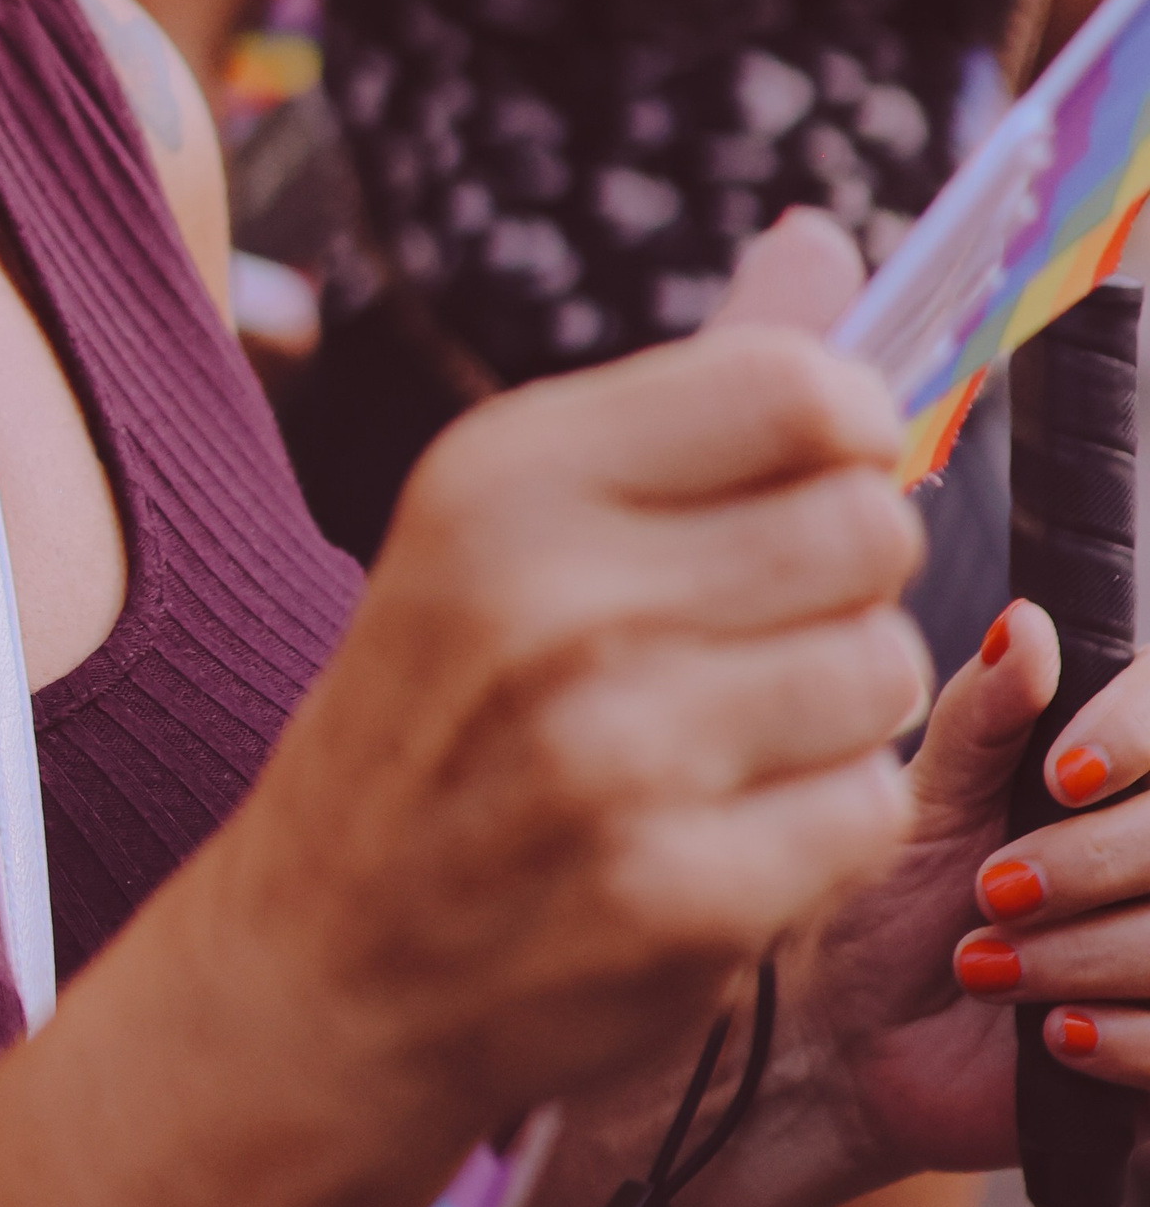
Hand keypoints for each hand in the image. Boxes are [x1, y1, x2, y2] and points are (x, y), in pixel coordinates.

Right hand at [222, 214, 927, 1147]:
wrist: (322, 964)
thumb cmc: (434, 713)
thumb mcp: (505, 519)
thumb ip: (687, 389)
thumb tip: (823, 243)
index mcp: (502, 472)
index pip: (797, 388)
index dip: (844, 428)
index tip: (806, 474)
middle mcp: (550, 598)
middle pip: (869, 525)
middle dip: (840, 578)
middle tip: (746, 627)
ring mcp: (614, 756)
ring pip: (885, 669)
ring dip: (835, 710)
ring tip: (721, 737)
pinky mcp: (678, 899)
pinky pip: (866, 810)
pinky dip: (818, 827)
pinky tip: (715, 832)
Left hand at [828, 603, 1149, 1175]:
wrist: (859, 1042)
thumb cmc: (888, 901)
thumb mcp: (927, 799)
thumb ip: (983, 717)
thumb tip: (1025, 624)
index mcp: (1114, 776)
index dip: (1133, 735)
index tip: (1061, 774)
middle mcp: (1148, 847)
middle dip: (1083, 863)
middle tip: (991, 889)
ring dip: (1078, 955)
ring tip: (987, 966)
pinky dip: (1114, 1035)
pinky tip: (1052, 1034)